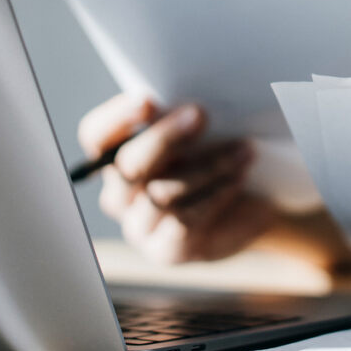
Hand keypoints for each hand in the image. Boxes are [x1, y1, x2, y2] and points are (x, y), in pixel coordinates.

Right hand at [77, 93, 275, 263]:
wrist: (253, 207)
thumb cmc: (220, 157)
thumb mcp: (201, 133)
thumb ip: (182, 117)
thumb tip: (187, 104)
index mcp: (116, 157)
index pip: (97, 136)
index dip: (117, 117)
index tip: (149, 100)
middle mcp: (119, 195)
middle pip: (127, 166)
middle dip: (164, 138)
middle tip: (200, 114)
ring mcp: (139, 226)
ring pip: (161, 194)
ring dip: (207, 166)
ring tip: (243, 148)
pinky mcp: (166, 250)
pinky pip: (184, 221)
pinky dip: (215, 194)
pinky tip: (239, 176)